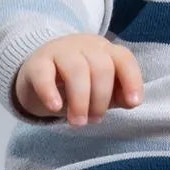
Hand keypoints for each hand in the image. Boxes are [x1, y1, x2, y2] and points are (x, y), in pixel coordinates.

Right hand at [14, 35, 143, 126]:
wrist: (36, 77)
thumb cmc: (76, 85)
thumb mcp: (100, 91)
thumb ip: (118, 95)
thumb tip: (131, 101)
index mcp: (105, 51)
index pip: (124, 59)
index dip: (132, 80)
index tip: (133, 103)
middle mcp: (84, 46)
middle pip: (101, 67)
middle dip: (101, 98)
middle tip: (94, 120)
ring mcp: (59, 51)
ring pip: (77, 70)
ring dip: (81, 100)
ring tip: (78, 122)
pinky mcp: (36, 63)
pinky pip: (44, 74)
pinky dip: (50, 92)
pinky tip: (55, 107)